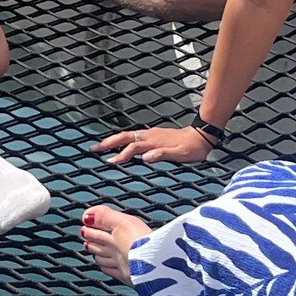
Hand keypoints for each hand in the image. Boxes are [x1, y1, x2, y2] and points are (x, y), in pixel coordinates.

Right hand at [95, 123, 217, 164]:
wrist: (202, 136)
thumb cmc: (192, 148)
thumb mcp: (180, 154)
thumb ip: (162, 155)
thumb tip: (145, 158)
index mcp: (154, 141)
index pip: (132, 147)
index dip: (120, 154)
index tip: (109, 162)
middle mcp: (150, 135)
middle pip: (124, 137)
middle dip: (108, 142)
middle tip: (94, 149)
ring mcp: (151, 134)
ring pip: (127, 135)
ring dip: (113, 140)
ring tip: (101, 146)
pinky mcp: (154, 135)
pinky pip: (133, 136)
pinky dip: (122, 139)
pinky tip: (120, 143)